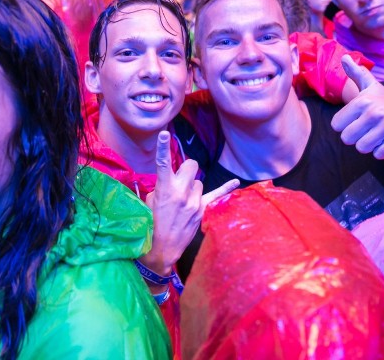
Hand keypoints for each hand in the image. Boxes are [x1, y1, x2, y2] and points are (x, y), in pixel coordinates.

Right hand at [142, 130, 238, 274]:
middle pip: (191, 165)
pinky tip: (235, 182)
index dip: (163, 147)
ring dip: (192, 186)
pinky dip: (225, 188)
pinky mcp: (201, 210)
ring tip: (182, 201)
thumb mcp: (149, 202)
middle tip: (179, 177)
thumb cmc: (149, 224)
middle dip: (186, 167)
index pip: (163, 162)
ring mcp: (193, 202)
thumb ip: (160, 187)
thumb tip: (169, 181)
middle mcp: (181, 192)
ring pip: (198, 181)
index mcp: (164, 188)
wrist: (159, 250)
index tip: (164, 134)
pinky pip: (216, 194)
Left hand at [331, 55, 383, 158]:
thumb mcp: (372, 86)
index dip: (346, 125)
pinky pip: (378, 154)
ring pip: (362, 148)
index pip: (336, 125)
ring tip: (380, 133)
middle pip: (347, 138)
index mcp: (363, 100)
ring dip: (370, 144)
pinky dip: (383, 150)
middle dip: (357, 137)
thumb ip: (356, 74)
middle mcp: (375, 112)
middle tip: (370, 128)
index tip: (359, 119)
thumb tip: (344, 57)